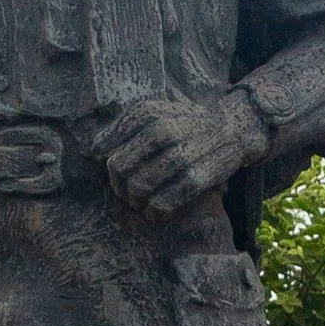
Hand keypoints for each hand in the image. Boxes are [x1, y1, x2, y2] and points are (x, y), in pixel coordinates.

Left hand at [100, 88, 267, 216]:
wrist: (230, 129)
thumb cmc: (184, 123)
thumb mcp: (153, 112)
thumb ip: (121, 128)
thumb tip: (93, 151)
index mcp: (147, 113)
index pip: (107, 149)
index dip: (109, 168)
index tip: (119, 173)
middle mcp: (162, 131)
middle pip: (119, 170)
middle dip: (119, 187)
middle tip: (128, 193)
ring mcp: (179, 155)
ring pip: (138, 188)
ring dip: (136, 202)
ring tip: (142, 203)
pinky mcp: (196, 178)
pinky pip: (162, 203)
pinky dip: (154, 212)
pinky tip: (156, 211)